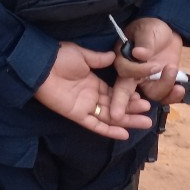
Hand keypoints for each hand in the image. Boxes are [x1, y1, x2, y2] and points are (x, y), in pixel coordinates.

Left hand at [34, 42, 152, 139]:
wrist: (40, 64)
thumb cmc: (59, 57)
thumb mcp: (82, 55)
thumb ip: (98, 59)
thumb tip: (115, 56)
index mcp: (92, 82)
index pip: (114, 92)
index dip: (127, 96)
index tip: (143, 97)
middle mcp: (90, 95)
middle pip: (115, 106)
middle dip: (132, 109)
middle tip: (148, 111)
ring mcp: (84, 106)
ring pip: (109, 117)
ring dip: (126, 120)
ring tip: (145, 122)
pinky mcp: (76, 114)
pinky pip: (95, 125)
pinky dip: (109, 130)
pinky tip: (124, 133)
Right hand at [118, 17, 186, 104]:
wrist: (168, 32)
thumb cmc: (152, 28)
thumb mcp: (148, 31)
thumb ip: (144, 42)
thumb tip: (139, 54)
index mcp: (123, 58)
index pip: (124, 71)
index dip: (138, 72)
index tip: (156, 66)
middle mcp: (131, 74)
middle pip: (127, 92)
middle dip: (126, 106)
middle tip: (125, 119)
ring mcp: (146, 81)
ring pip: (150, 95)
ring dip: (165, 88)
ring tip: (175, 74)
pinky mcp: (160, 84)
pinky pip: (164, 96)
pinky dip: (173, 96)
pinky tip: (181, 89)